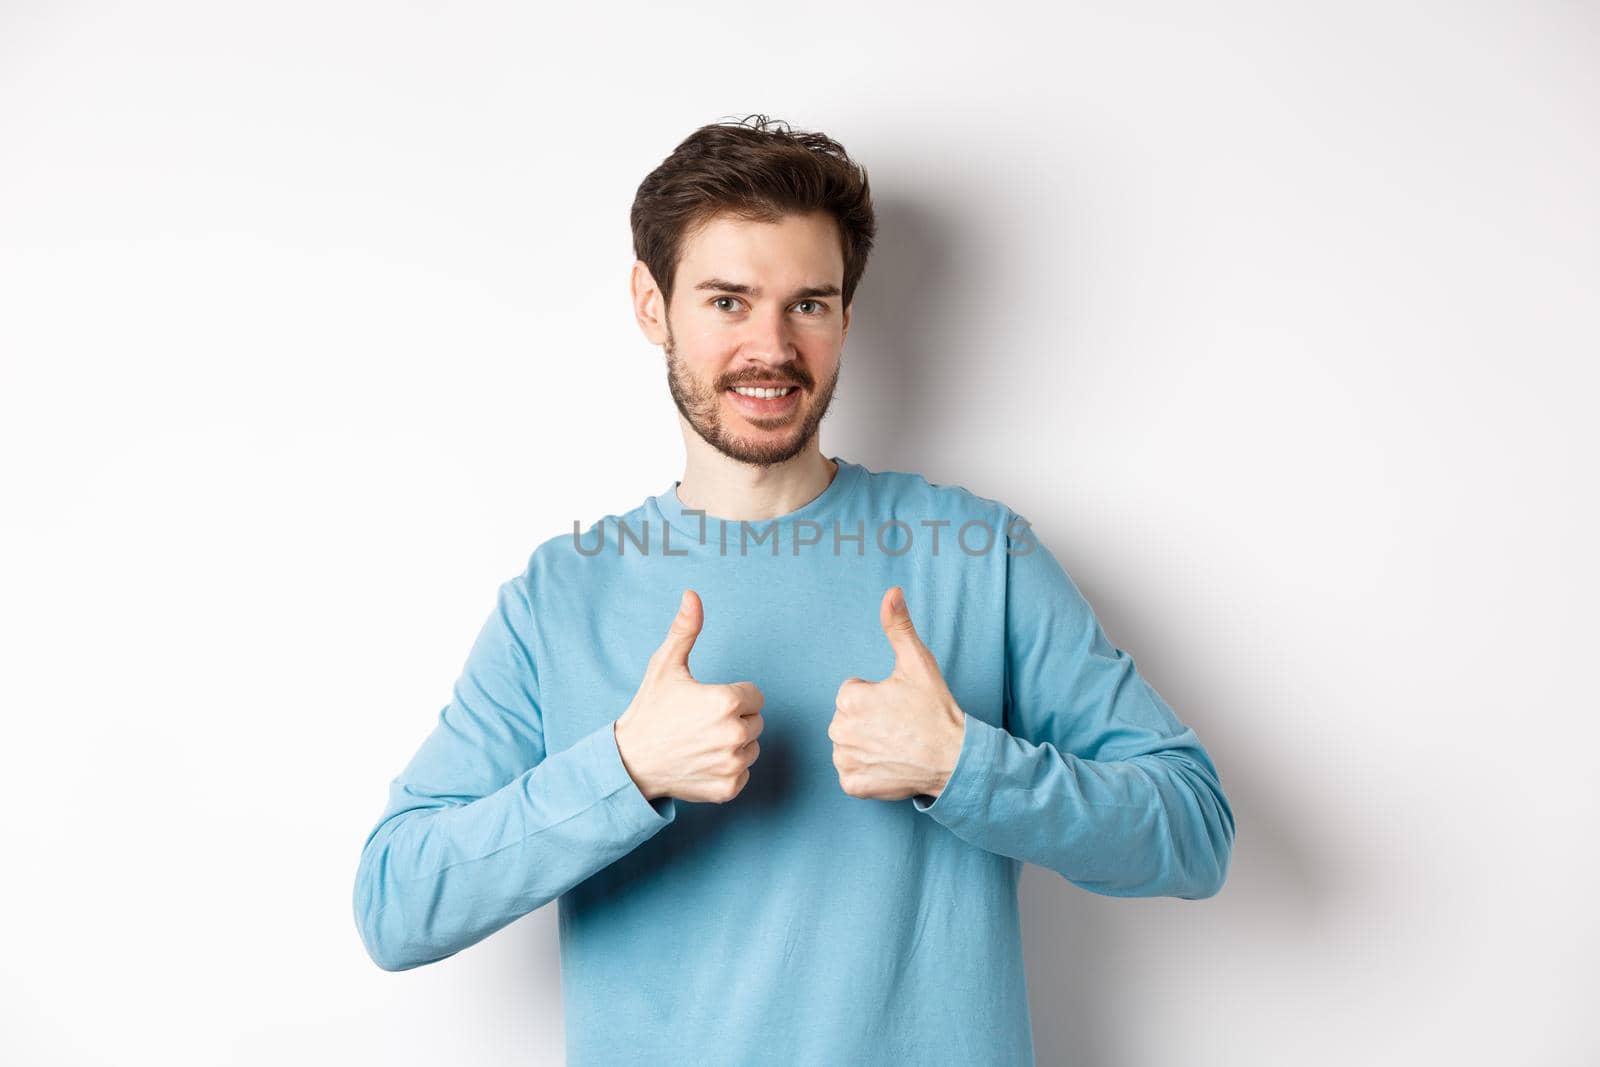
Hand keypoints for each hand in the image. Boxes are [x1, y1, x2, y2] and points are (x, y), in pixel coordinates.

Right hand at [613, 589, 764, 803]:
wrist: (629, 762)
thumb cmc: (650, 711)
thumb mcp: (665, 665)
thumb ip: (686, 629)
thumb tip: (692, 594)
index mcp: (727, 701)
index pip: (754, 695)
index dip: (731, 695)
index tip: (706, 702)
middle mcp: (734, 734)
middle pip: (755, 720)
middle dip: (733, 719)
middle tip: (700, 722)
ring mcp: (732, 765)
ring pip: (751, 747)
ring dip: (733, 744)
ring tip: (701, 742)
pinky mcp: (728, 789)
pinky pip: (743, 773)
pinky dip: (727, 769)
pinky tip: (701, 762)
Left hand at [829, 586, 966, 801]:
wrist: (953, 758)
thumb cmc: (935, 710)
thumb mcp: (917, 662)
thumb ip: (898, 626)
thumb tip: (892, 592)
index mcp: (849, 698)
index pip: (852, 692)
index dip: (876, 696)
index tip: (898, 705)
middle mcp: (840, 730)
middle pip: (846, 718)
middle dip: (867, 719)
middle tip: (898, 724)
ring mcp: (845, 760)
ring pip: (847, 744)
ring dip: (865, 744)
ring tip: (894, 744)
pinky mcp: (853, 784)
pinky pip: (849, 773)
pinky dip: (865, 771)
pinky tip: (887, 764)